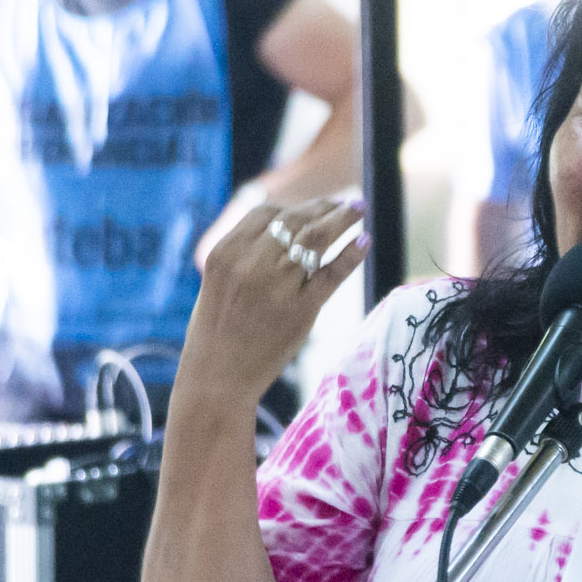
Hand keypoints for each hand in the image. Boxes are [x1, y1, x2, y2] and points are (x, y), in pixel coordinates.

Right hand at [179, 196, 368, 402]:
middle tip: (346, 204)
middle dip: (324, 207)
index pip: (267, 213)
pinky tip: (364, 241)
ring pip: (316, 239)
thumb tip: (282, 224)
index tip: (314, 208)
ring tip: (358, 209)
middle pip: (295, 220)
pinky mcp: (301, 310)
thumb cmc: (217, 330)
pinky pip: (331, 274)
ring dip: (342, 220)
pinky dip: (351, 255)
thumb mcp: (218, 280)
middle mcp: (250, 263)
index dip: (294, 206)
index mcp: (225, 252)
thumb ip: (244, 252)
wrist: (217, 377)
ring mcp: (277, 286)